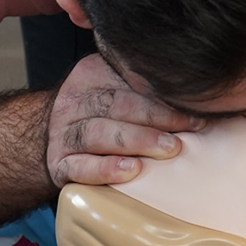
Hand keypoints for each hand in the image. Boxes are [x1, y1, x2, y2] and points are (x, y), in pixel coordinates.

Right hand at [46, 53, 203, 186]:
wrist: (49, 134)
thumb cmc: (100, 112)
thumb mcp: (114, 85)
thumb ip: (143, 83)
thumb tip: (195, 90)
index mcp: (91, 76)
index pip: (128, 82)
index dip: (163, 98)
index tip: (195, 113)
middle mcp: (74, 102)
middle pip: (115, 106)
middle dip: (155, 119)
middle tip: (184, 132)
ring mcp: (63, 133)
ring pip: (97, 134)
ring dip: (136, 142)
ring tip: (165, 149)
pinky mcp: (59, 164)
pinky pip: (78, 167)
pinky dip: (104, 169)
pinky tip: (130, 170)